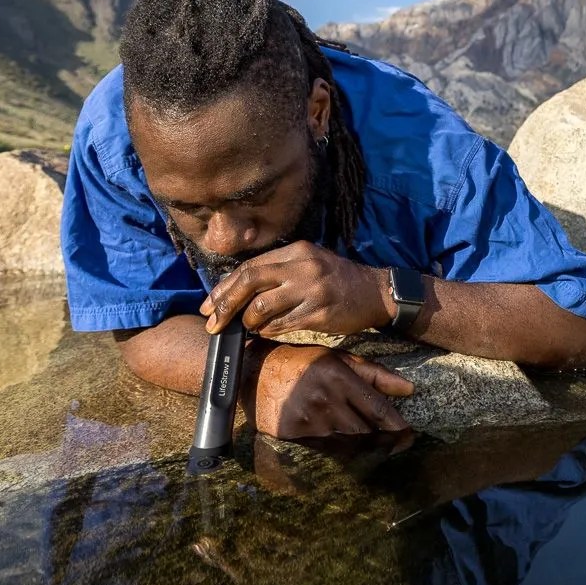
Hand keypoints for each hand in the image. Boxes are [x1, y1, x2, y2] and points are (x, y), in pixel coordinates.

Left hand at [200, 241, 391, 337]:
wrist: (376, 292)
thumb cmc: (337, 279)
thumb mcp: (309, 262)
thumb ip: (278, 271)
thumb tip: (238, 290)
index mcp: (297, 251)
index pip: (250, 267)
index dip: (225, 287)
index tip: (209, 305)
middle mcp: (303, 267)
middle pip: (250, 282)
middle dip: (226, 305)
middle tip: (213, 323)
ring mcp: (313, 290)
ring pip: (263, 306)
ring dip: (249, 321)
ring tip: (249, 327)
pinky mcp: (320, 313)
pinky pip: (283, 325)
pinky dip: (268, 330)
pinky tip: (266, 332)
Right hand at [253, 343, 412, 437]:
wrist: (256, 371)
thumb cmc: (303, 362)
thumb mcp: (338, 358)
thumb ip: (374, 374)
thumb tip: (409, 389)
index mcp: (339, 377)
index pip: (377, 408)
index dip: (397, 425)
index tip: (410, 435)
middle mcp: (326, 400)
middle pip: (365, 432)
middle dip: (383, 441)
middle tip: (396, 446)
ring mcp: (308, 420)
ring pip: (346, 445)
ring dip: (363, 449)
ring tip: (376, 450)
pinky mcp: (293, 435)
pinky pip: (324, 450)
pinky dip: (339, 452)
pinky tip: (348, 450)